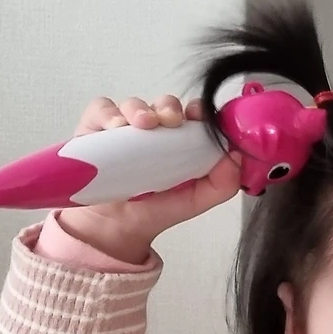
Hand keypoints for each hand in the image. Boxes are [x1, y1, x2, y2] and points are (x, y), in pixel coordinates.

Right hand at [56, 95, 241, 263]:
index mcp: (180, 141)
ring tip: (144, 124)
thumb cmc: (156, 209)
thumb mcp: (196, 201)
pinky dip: (110, 114)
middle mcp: (153, 130)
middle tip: (172, 121)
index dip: (198, 112)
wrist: (118, 229)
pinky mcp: (95, 128)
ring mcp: (124, 128)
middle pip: (164, 105)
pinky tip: (117, 128)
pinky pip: (102, 110)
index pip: (192, 116)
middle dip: (170, 107)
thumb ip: (222, 184)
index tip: (201, 117)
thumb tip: (237, 156)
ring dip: (141, 109)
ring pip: (134, 104)